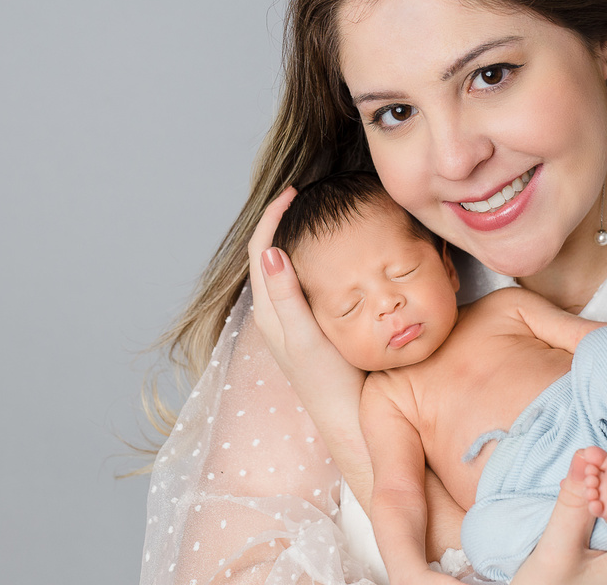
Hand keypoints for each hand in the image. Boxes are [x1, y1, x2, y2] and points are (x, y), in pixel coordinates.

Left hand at [245, 187, 355, 376]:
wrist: (346, 415)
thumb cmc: (328, 380)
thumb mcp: (307, 336)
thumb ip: (287, 297)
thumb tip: (271, 251)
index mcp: (268, 310)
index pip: (260, 250)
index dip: (273, 217)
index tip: (294, 192)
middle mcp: (273, 312)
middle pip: (267, 254)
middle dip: (280, 221)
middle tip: (304, 196)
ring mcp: (289, 320)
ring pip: (282, 267)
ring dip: (291, 238)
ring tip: (312, 217)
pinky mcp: (306, 326)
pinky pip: (298, 282)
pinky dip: (306, 258)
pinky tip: (328, 256)